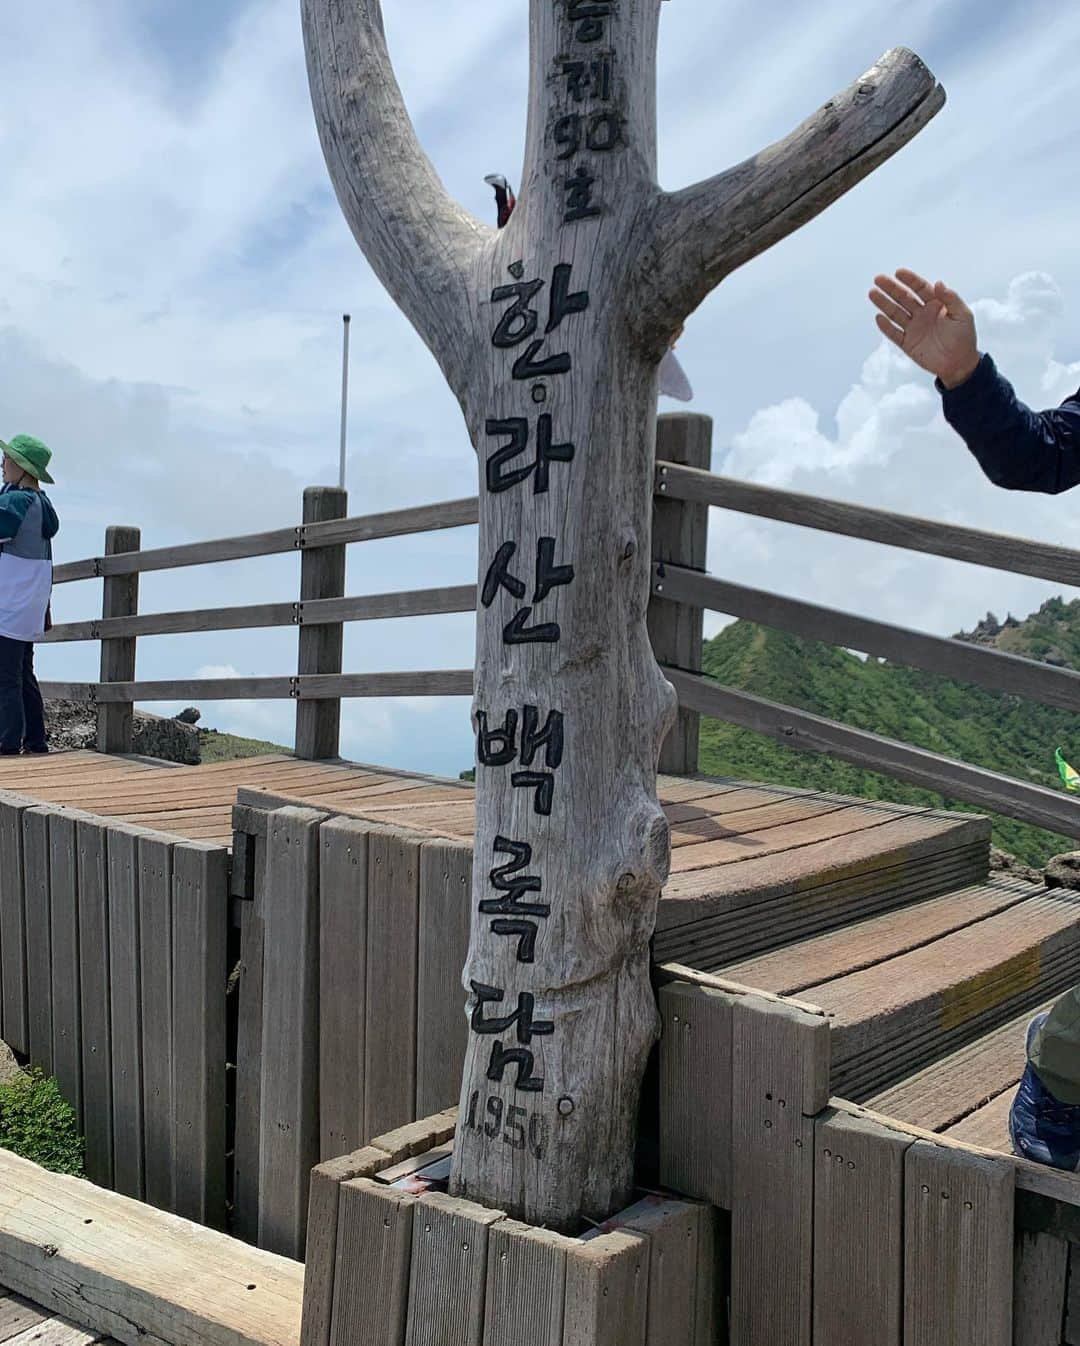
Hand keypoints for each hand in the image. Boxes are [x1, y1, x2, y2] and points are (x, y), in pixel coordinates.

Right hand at [869, 269, 979, 388]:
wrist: (959, 364)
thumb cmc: (964, 337)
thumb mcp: (963, 315)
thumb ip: (951, 298)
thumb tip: (938, 283)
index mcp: (935, 304)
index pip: (920, 288)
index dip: (910, 280)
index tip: (898, 273)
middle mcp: (922, 313)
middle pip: (903, 298)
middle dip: (891, 288)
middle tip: (878, 279)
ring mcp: (913, 328)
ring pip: (895, 313)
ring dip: (884, 303)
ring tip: (872, 293)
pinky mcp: (907, 343)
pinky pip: (894, 333)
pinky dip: (886, 326)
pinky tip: (878, 317)